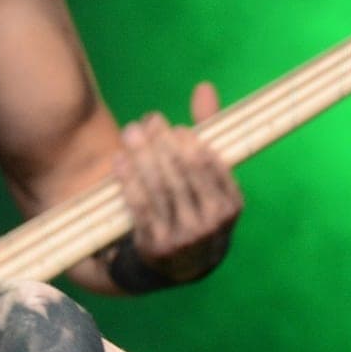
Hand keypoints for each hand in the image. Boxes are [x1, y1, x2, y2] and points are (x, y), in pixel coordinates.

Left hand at [111, 82, 242, 285]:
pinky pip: (141, 208)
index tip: (173, 127)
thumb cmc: (194, 206)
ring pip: (160, 188)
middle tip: (146, 123)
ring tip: (130, 133)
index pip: (208, 164)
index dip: (189, 141)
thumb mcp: (208, 176)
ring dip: (142, 156)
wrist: (179, 264)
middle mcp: (211, 226)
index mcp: (231, 206)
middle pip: (182, 172)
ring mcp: (184, 240)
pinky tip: (119, 161)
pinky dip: (129, 182)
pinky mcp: (156, 248)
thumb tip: (204, 87)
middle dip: (162, 142)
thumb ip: (206, 133)